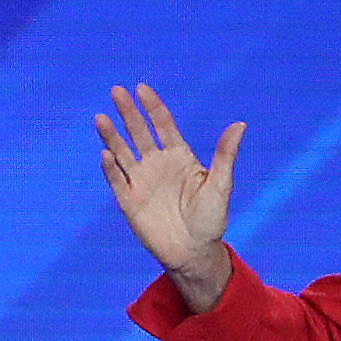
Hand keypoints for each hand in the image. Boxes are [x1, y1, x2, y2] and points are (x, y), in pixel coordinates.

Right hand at [95, 82, 241, 309]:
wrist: (193, 252)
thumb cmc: (211, 219)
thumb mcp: (221, 185)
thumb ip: (225, 155)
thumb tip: (240, 125)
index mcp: (179, 156)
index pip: (162, 124)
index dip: (152, 106)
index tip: (142, 88)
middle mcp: (157, 164)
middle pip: (138, 132)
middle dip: (128, 112)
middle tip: (116, 91)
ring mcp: (141, 181)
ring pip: (122, 152)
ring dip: (111, 136)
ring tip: (101, 118)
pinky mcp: (128, 201)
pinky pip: (117, 180)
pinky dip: (110, 168)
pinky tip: (105, 155)